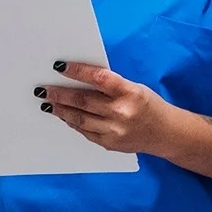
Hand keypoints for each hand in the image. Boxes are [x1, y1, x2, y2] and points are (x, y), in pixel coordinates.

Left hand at [40, 62, 177, 154]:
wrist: (167, 133)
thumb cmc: (149, 106)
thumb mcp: (135, 88)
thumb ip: (110, 86)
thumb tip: (79, 81)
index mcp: (130, 93)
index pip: (99, 78)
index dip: (77, 71)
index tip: (60, 67)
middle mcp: (121, 112)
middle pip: (83, 100)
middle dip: (60, 94)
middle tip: (44, 89)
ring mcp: (115, 131)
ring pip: (80, 118)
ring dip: (61, 110)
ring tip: (48, 103)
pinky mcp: (110, 144)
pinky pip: (85, 132)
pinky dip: (73, 123)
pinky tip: (65, 116)